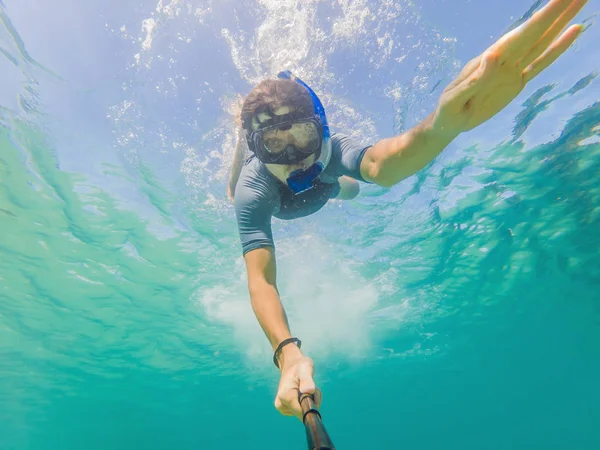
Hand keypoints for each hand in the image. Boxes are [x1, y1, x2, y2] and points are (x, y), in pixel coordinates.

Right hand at [274, 355, 321, 420]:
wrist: (292, 365)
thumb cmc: (300, 366)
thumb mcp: (305, 369)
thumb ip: (307, 380)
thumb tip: (309, 391)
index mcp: (285, 396)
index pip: (302, 413)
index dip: (312, 404)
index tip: (314, 391)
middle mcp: (280, 404)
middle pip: (304, 413)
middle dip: (312, 401)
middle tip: (312, 387)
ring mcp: (282, 408)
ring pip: (303, 412)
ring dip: (311, 401)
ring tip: (307, 387)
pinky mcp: (284, 409)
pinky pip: (300, 411)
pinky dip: (307, 402)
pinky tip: (304, 392)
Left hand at [433, 0, 586, 135]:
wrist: (449, 123)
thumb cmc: (447, 110)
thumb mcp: (455, 99)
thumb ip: (475, 79)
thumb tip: (493, 54)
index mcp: (490, 60)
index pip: (521, 35)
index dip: (541, 18)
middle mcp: (505, 60)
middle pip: (536, 32)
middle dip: (557, 12)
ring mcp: (513, 70)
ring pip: (542, 42)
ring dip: (561, 23)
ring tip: (580, 2)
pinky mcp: (517, 83)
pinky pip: (540, 64)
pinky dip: (557, 49)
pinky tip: (573, 32)